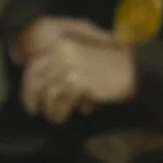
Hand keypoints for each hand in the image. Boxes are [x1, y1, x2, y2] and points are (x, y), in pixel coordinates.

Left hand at [20, 24, 136, 123]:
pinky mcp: (79, 82)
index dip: (28, 85)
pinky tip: (63, 117)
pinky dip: (60, 112)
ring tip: (54, 117)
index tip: (29, 99)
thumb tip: (42, 87)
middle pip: (36, 80)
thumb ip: (61, 68)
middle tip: (34, 111)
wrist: (134, 70)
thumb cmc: (109, 66)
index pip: (33, 66)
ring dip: (49, 109)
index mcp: (61, 45)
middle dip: (32, 98)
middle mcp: (62, 53)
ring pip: (48, 94)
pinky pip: (62, 102)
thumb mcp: (81, 58)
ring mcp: (70, 67)